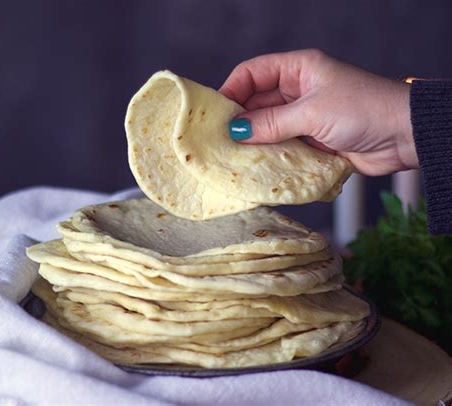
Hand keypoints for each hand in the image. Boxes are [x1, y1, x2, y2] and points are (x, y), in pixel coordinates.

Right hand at [220, 49, 417, 175]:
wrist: (403, 135)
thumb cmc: (363, 109)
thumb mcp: (312, 112)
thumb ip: (272, 122)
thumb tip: (236, 130)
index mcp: (298, 69)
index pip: (253, 73)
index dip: (232, 89)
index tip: (215, 113)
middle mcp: (298, 90)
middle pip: (257, 102)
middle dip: (239, 120)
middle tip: (219, 141)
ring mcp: (304, 116)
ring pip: (268, 126)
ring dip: (254, 141)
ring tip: (233, 156)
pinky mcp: (311, 139)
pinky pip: (282, 145)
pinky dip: (270, 155)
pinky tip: (255, 166)